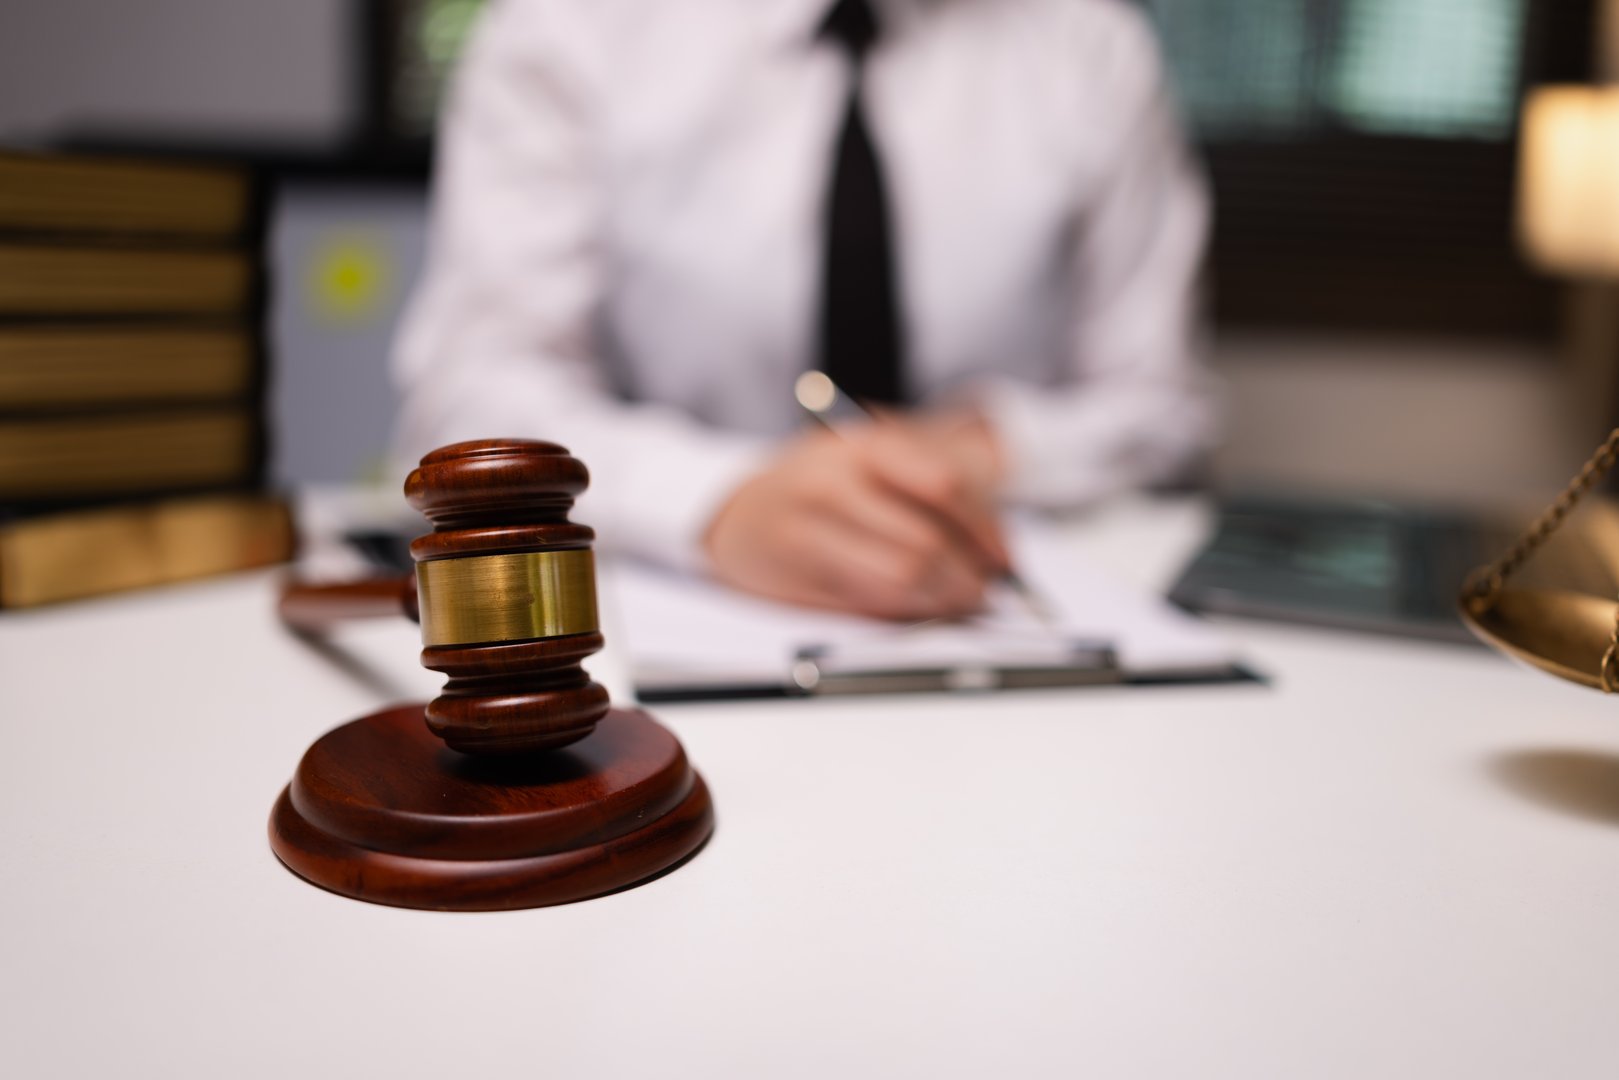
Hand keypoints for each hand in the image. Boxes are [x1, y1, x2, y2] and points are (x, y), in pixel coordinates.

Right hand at [702, 419, 1008, 619]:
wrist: (734, 513)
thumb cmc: (815, 489)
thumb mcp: (868, 462)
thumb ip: (927, 487)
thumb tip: (994, 545)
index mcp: (863, 446)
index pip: (944, 486)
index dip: (985, 529)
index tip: (1005, 558)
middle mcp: (833, 482)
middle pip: (927, 541)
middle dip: (969, 576)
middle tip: (986, 593)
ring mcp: (809, 529)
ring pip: (903, 577)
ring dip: (944, 600)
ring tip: (960, 603)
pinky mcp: (794, 574)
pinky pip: (869, 602)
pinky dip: (908, 611)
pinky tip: (921, 608)